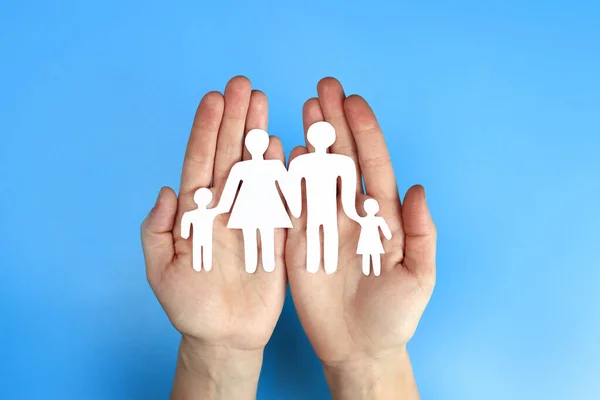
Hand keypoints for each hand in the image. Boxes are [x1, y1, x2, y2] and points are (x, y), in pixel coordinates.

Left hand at [140, 76, 286, 398]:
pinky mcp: (274, 232)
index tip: (213, 97)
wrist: (225, 335)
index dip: (205, 129)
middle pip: (229, 154)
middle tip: (244, 85)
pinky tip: (280, 145)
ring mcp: (250, 216)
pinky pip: (278, 197)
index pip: (200, 161)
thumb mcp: (161, 270)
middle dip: (234, 118)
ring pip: (254, 167)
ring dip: (257, 134)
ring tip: (262, 102)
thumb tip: (167, 191)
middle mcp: (223, 206)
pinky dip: (280, 172)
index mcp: (195, 211)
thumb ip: (159, 230)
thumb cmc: (190, 306)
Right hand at [286, 78, 435, 398]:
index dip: (365, 133)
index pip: (373, 165)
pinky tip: (284, 151)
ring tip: (305, 107)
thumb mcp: (418, 276)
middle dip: (335, 123)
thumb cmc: (394, 314)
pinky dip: (286, 179)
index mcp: (382, 216)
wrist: (359, 346)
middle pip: (342, 159)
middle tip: (325, 87)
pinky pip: (291, 205)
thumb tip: (416, 188)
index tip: (354, 102)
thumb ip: (420, 232)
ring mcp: (323, 223)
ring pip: (315, 174)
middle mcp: (351, 212)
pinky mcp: (298, 240)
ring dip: (311, 141)